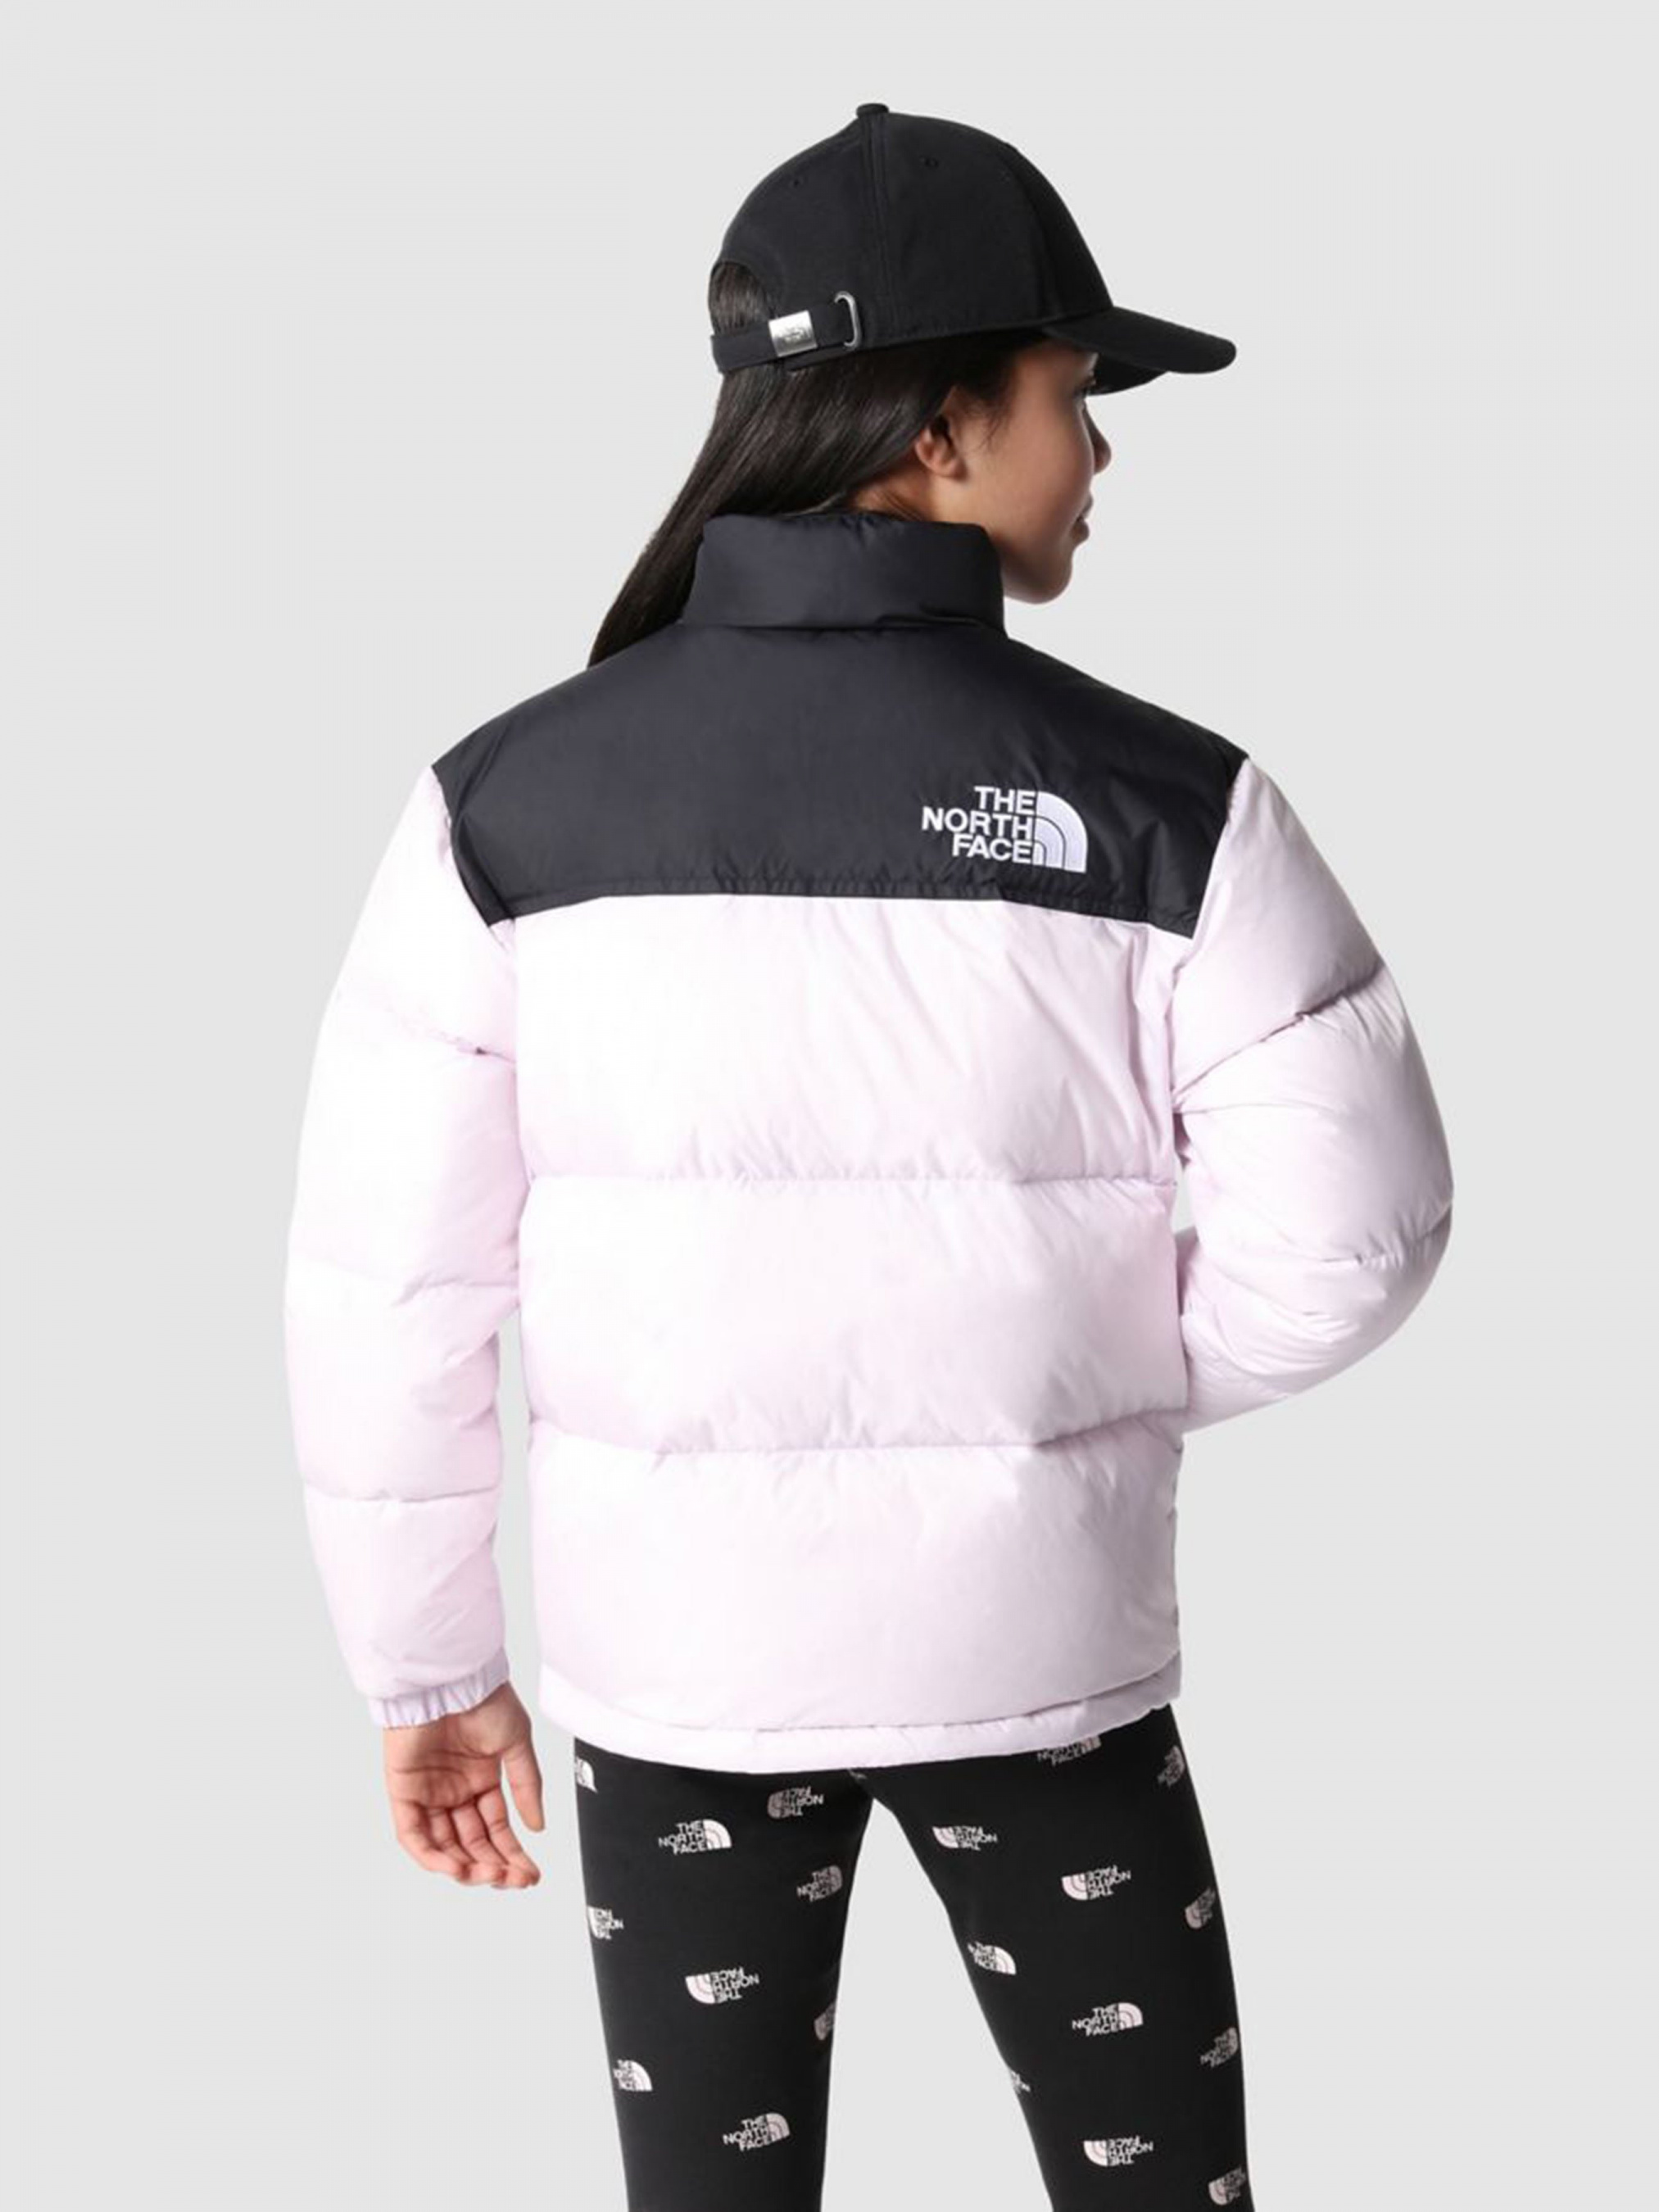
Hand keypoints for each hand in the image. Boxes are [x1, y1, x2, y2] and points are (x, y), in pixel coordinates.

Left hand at [382, 1680, 544, 1887]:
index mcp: (481, 1780)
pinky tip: (457, 1867)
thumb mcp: (516, 1743)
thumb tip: (537, 1827)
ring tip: (490, 1876)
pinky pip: (413, 1836)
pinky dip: (432, 1856)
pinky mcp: (403, 1792)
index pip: (496, 1830)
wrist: (451, 1678)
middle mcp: (454, 1791)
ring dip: (466, 1866)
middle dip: (494, 1866)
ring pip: (444, 1846)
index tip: (530, 1874)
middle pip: (472, 1843)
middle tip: (515, 1879)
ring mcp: (428, 1794)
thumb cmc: (483, 1698)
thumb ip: (526, 1785)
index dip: (513, 1854)